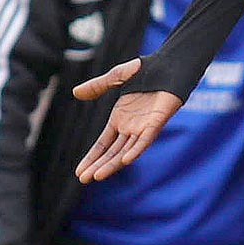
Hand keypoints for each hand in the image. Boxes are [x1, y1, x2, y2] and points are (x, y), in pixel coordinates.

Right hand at [72, 59, 183, 180]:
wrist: (168, 64)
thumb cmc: (146, 70)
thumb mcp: (115, 77)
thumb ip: (97, 87)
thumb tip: (75, 93)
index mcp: (120, 120)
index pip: (102, 144)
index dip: (91, 157)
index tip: (79, 172)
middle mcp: (130, 128)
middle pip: (111, 152)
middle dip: (97, 166)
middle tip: (83, 180)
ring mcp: (143, 127)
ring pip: (125, 151)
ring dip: (112, 164)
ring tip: (98, 176)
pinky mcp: (156, 122)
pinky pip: (145, 140)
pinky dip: (136, 150)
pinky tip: (125, 160)